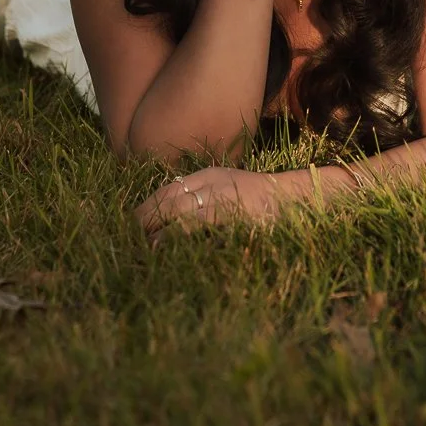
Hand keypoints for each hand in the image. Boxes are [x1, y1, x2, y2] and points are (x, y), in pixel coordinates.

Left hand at [134, 167, 283, 241]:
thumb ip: (203, 200)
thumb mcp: (228, 192)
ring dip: (160, 229)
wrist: (297, 198)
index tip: (132, 224)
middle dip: (147, 218)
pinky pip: (201, 224)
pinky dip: (181, 236)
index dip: (148, 207)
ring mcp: (225, 198)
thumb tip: (168, 225)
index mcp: (209, 177)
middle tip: (128, 237)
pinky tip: (169, 248)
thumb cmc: (260, 202)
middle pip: (170, 198)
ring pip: (182, 210)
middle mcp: (214, 184)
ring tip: (145, 246)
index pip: (169, 190)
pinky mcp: (236, 215)